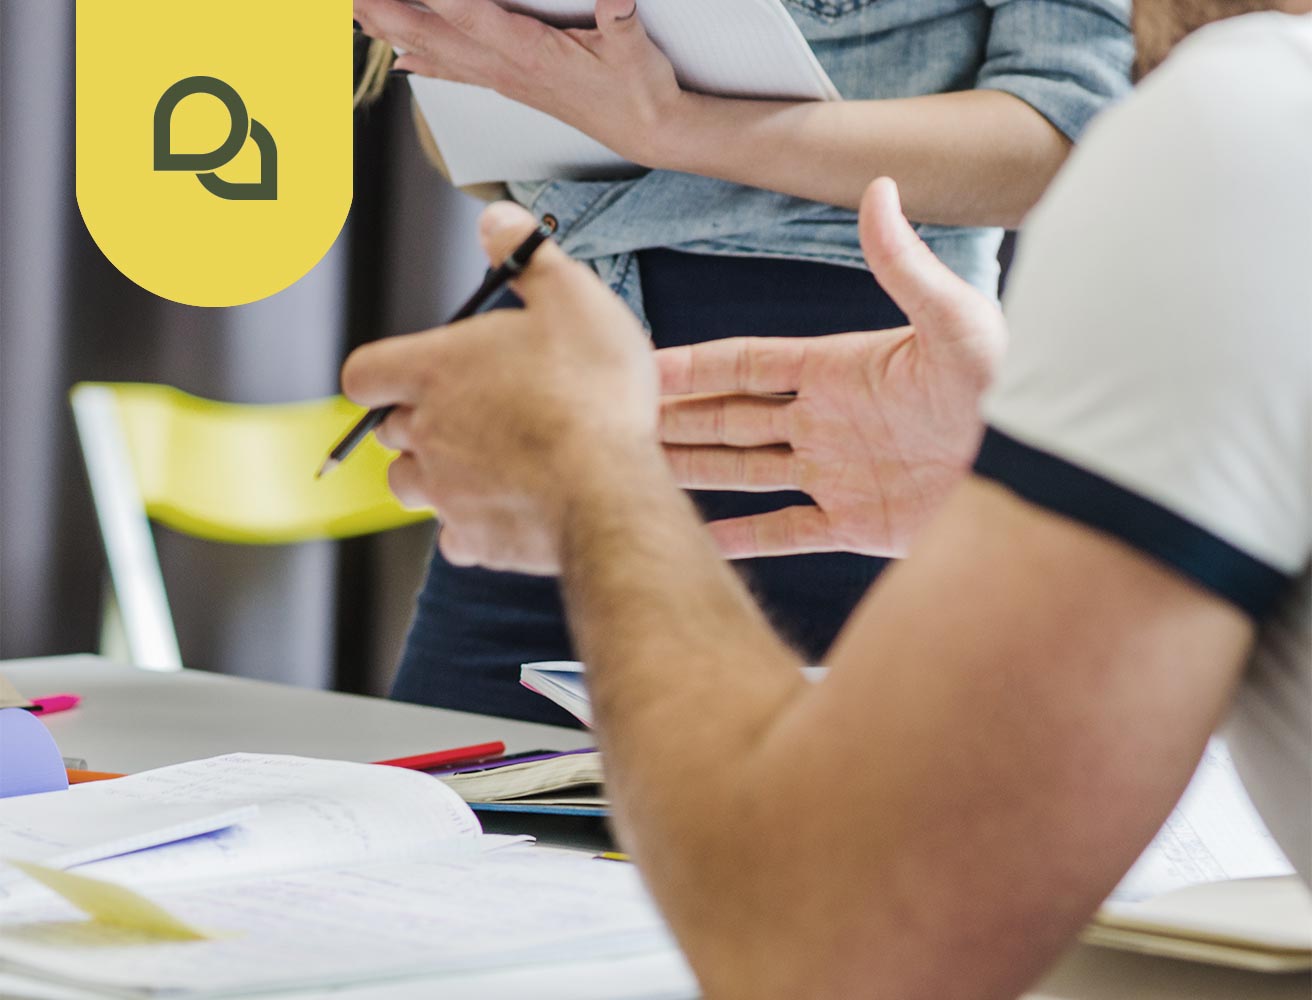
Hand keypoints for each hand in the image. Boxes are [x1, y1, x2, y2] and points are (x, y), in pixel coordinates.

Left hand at [341, 202, 658, 573]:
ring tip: (483, 460)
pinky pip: (451, 535)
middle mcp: (426, 432)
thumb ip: (528, 256)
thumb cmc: (593, 393)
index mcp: (435, 370)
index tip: (405, 374)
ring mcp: (445, 490)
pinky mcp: (473, 540)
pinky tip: (506, 505)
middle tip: (470, 411)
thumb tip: (495, 219)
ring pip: (408, 484)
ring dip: (434, 472)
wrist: (608, 489)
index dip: (379, 374)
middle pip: (388, 430)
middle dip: (417, 420)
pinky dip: (468, 523)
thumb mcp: (573, 298)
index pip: (363, 373)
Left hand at [353, 0, 682, 165]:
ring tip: (356, 14)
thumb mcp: (636, 50)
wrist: (648, 132)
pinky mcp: (511, 85)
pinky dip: (421, 63)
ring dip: (391, 32)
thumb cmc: (639, 91)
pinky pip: (454, 72)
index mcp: (530, 54)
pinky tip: (399, 60)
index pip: (467, 14)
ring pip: (434, 52)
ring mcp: (505, 79)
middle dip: (386, 11)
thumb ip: (621, 20)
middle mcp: (507, 69)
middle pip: (431, 34)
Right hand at [657, 178, 1005, 558]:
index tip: (642, 367)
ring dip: (694, 470)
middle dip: (677, 418)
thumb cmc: (1010, 387)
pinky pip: (784, 531)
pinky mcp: (857, 525)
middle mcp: (828, 422)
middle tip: (619, 421)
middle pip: (731, 417)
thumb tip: (878, 188)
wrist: (1052, 474)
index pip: (746, 364)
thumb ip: (904, 265)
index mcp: (840, 370)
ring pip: (745, 471)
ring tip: (640, 471)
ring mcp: (838, 474)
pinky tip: (699, 539)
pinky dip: (740, 538)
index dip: (693, 365)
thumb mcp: (956, 322)